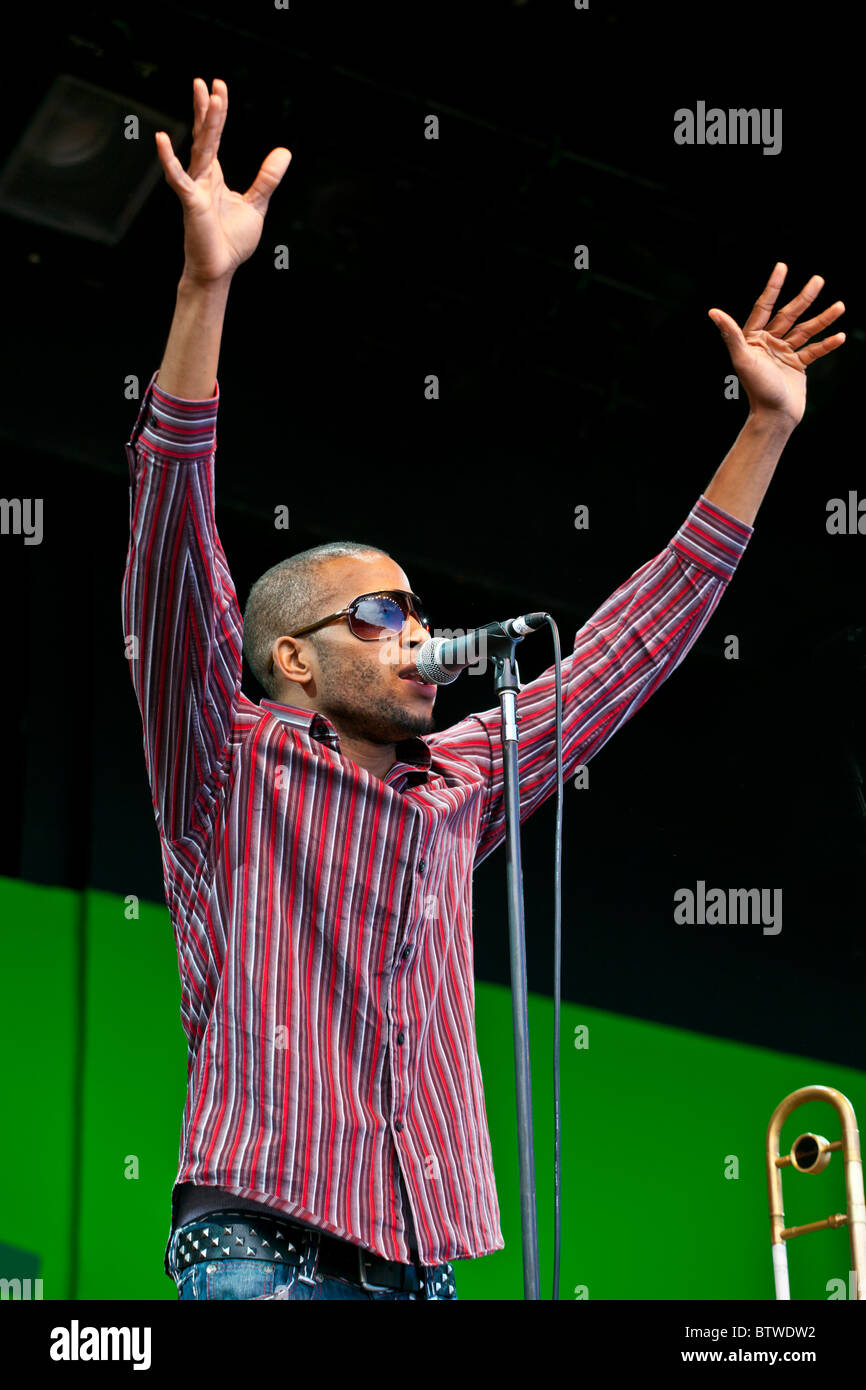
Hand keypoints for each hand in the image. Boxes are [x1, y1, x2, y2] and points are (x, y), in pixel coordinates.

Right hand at [156, 77, 290, 284]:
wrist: (219, 269)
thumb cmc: (231, 240)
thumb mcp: (257, 204)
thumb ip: (267, 178)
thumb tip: (285, 152)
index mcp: (214, 176)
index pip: (212, 137)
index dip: (215, 113)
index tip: (217, 87)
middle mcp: (201, 177)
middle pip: (205, 136)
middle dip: (206, 110)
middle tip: (207, 82)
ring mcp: (194, 188)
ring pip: (200, 149)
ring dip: (203, 123)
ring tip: (204, 95)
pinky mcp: (190, 203)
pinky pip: (179, 179)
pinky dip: (169, 160)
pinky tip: (161, 140)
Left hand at [708, 263, 844, 426]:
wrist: (774, 416)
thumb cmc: (756, 389)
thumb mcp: (742, 359)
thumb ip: (731, 334)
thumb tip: (713, 311)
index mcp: (753, 339)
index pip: (764, 307)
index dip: (773, 287)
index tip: (782, 266)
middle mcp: (768, 343)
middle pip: (789, 315)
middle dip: (804, 298)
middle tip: (818, 279)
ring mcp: (784, 353)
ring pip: (806, 330)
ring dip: (823, 319)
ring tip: (840, 306)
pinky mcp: (798, 365)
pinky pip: (814, 350)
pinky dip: (827, 343)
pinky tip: (840, 336)